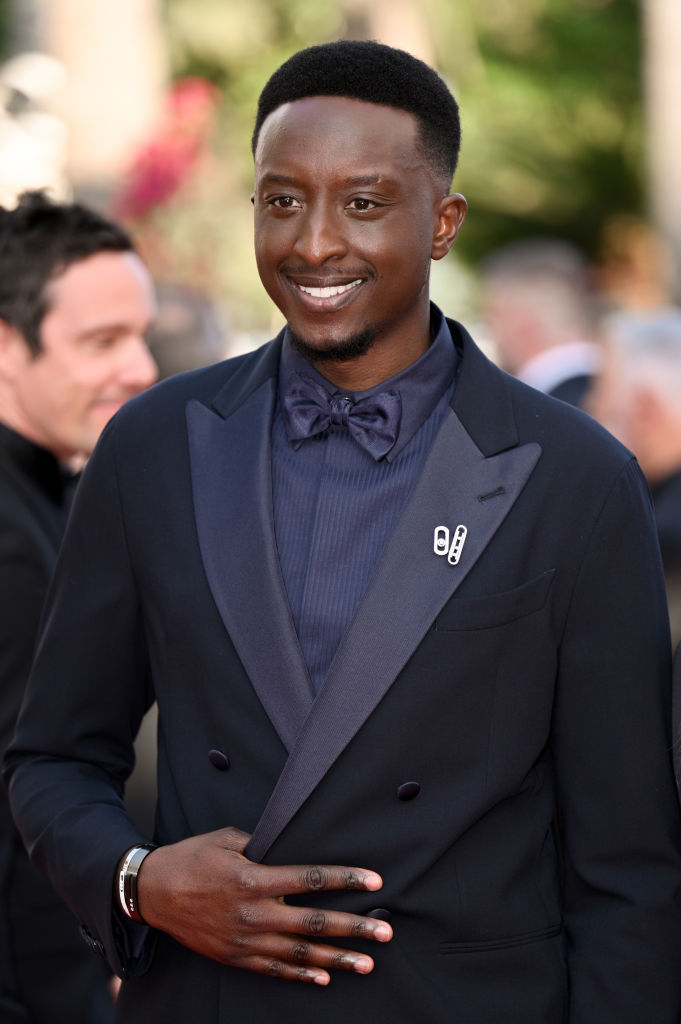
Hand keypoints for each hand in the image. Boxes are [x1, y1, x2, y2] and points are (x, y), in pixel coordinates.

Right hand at [134, 826, 391, 984]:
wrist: (152, 892)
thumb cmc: (191, 858)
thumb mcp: (226, 838)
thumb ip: (261, 844)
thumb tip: (289, 847)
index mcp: (254, 878)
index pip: (311, 879)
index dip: (345, 879)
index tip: (374, 881)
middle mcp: (254, 913)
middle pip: (315, 922)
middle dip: (354, 927)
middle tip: (385, 931)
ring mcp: (245, 940)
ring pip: (300, 952)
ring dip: (337, 958)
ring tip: (367, 962)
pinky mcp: (235, 957)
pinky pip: (275, 969)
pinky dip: (302, 974)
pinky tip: (325, 977)